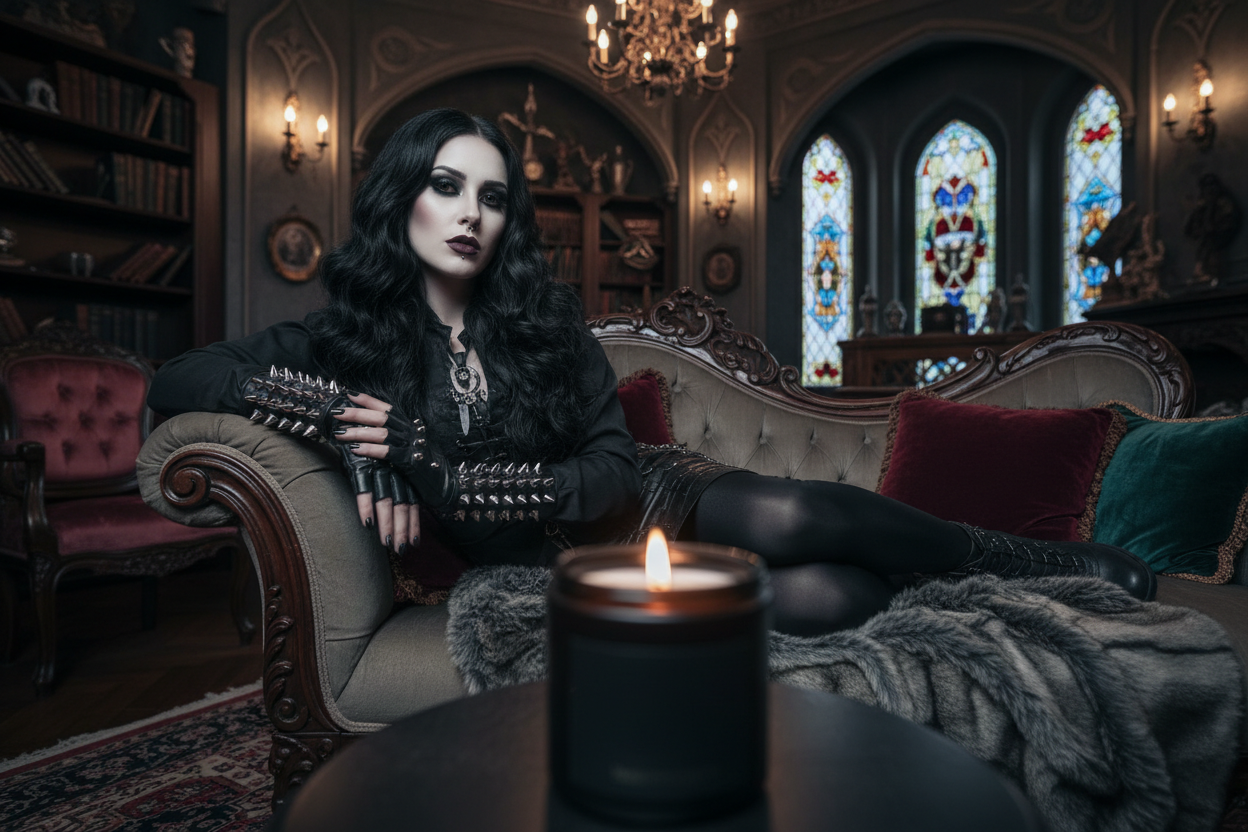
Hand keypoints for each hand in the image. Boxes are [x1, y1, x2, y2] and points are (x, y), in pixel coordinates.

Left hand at [332, 392, 455, 507]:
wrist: (446, 485)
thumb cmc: (427, 466)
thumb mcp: (412, 446)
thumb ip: (397, 437)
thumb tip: (372, 430)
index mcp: (411, 425)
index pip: (388, 408)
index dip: (369, 400)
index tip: (350, 394)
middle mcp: (412, 431)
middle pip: (381, 417)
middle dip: (357, 413)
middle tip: (337, 412)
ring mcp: (412, 445)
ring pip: (381, 433)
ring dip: (358, 432)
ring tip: (339, 433)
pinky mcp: (411, 461)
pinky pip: (387, 452)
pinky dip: (370, 449)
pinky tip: (355, 449)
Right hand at [332, 443, 420, 554]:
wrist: (346, 419)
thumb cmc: (365, 444)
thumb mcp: (383, 464)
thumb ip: (391, 483)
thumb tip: (395, 509)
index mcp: (401, 470)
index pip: (411, 501)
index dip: (413, 522)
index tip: (414, 542)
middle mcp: (393, 469)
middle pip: (402, 504)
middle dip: (402, 529)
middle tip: (401, 550)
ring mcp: (378, 467)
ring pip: (385, 501)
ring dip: (387, 524)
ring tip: (387, 544)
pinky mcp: (360, 464)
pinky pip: (364, 489)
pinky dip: (366, 508)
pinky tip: (367, 524)